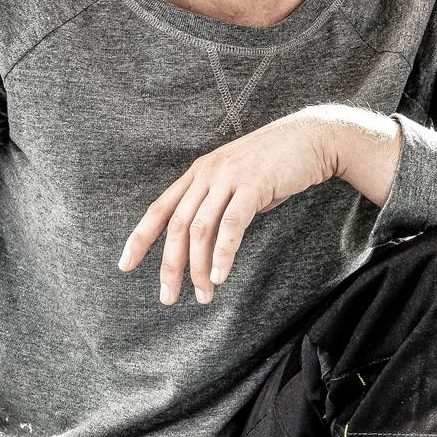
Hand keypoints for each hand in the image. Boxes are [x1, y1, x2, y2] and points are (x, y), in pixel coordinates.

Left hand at [120, 104, 400, 303]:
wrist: (312, 138)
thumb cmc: (276, 166)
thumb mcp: (238, 184)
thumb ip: (219, 208)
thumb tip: (206, 246)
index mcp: (198, 174)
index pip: (159, 209)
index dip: (140, 238)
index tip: (125, 266)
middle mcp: (207, 173)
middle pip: (177, 226)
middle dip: (170, 266)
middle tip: (168, 298)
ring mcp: (229, 177)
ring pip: (201, 229)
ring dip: (198, 267)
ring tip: (203, 295)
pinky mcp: (253, 184)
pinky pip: (232, 224)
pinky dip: (223, 252)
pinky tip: (220, 275)